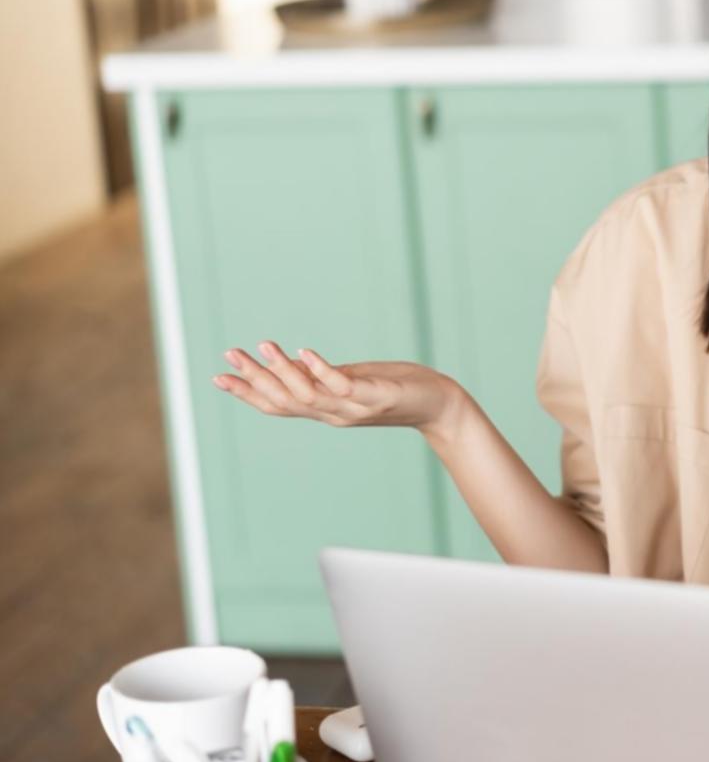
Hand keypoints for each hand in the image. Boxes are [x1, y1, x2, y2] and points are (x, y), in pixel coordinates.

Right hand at [212, 340, 464, 433]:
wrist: (439, 405)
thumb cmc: (396, 390)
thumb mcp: (351, 382)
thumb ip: (320, 378)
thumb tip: (288, 363)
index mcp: (325, 410)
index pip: (278, 405)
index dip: (248, 394)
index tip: (217, 377)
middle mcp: (334, 414)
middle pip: (285, 401)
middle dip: (255, 379)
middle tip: (229, 355)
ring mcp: (354, 408)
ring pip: (308, 395)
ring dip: (282, 371)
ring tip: (263, 346)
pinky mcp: (375, 397)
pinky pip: (342, 386)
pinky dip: (321, 370)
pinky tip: (305, 352)